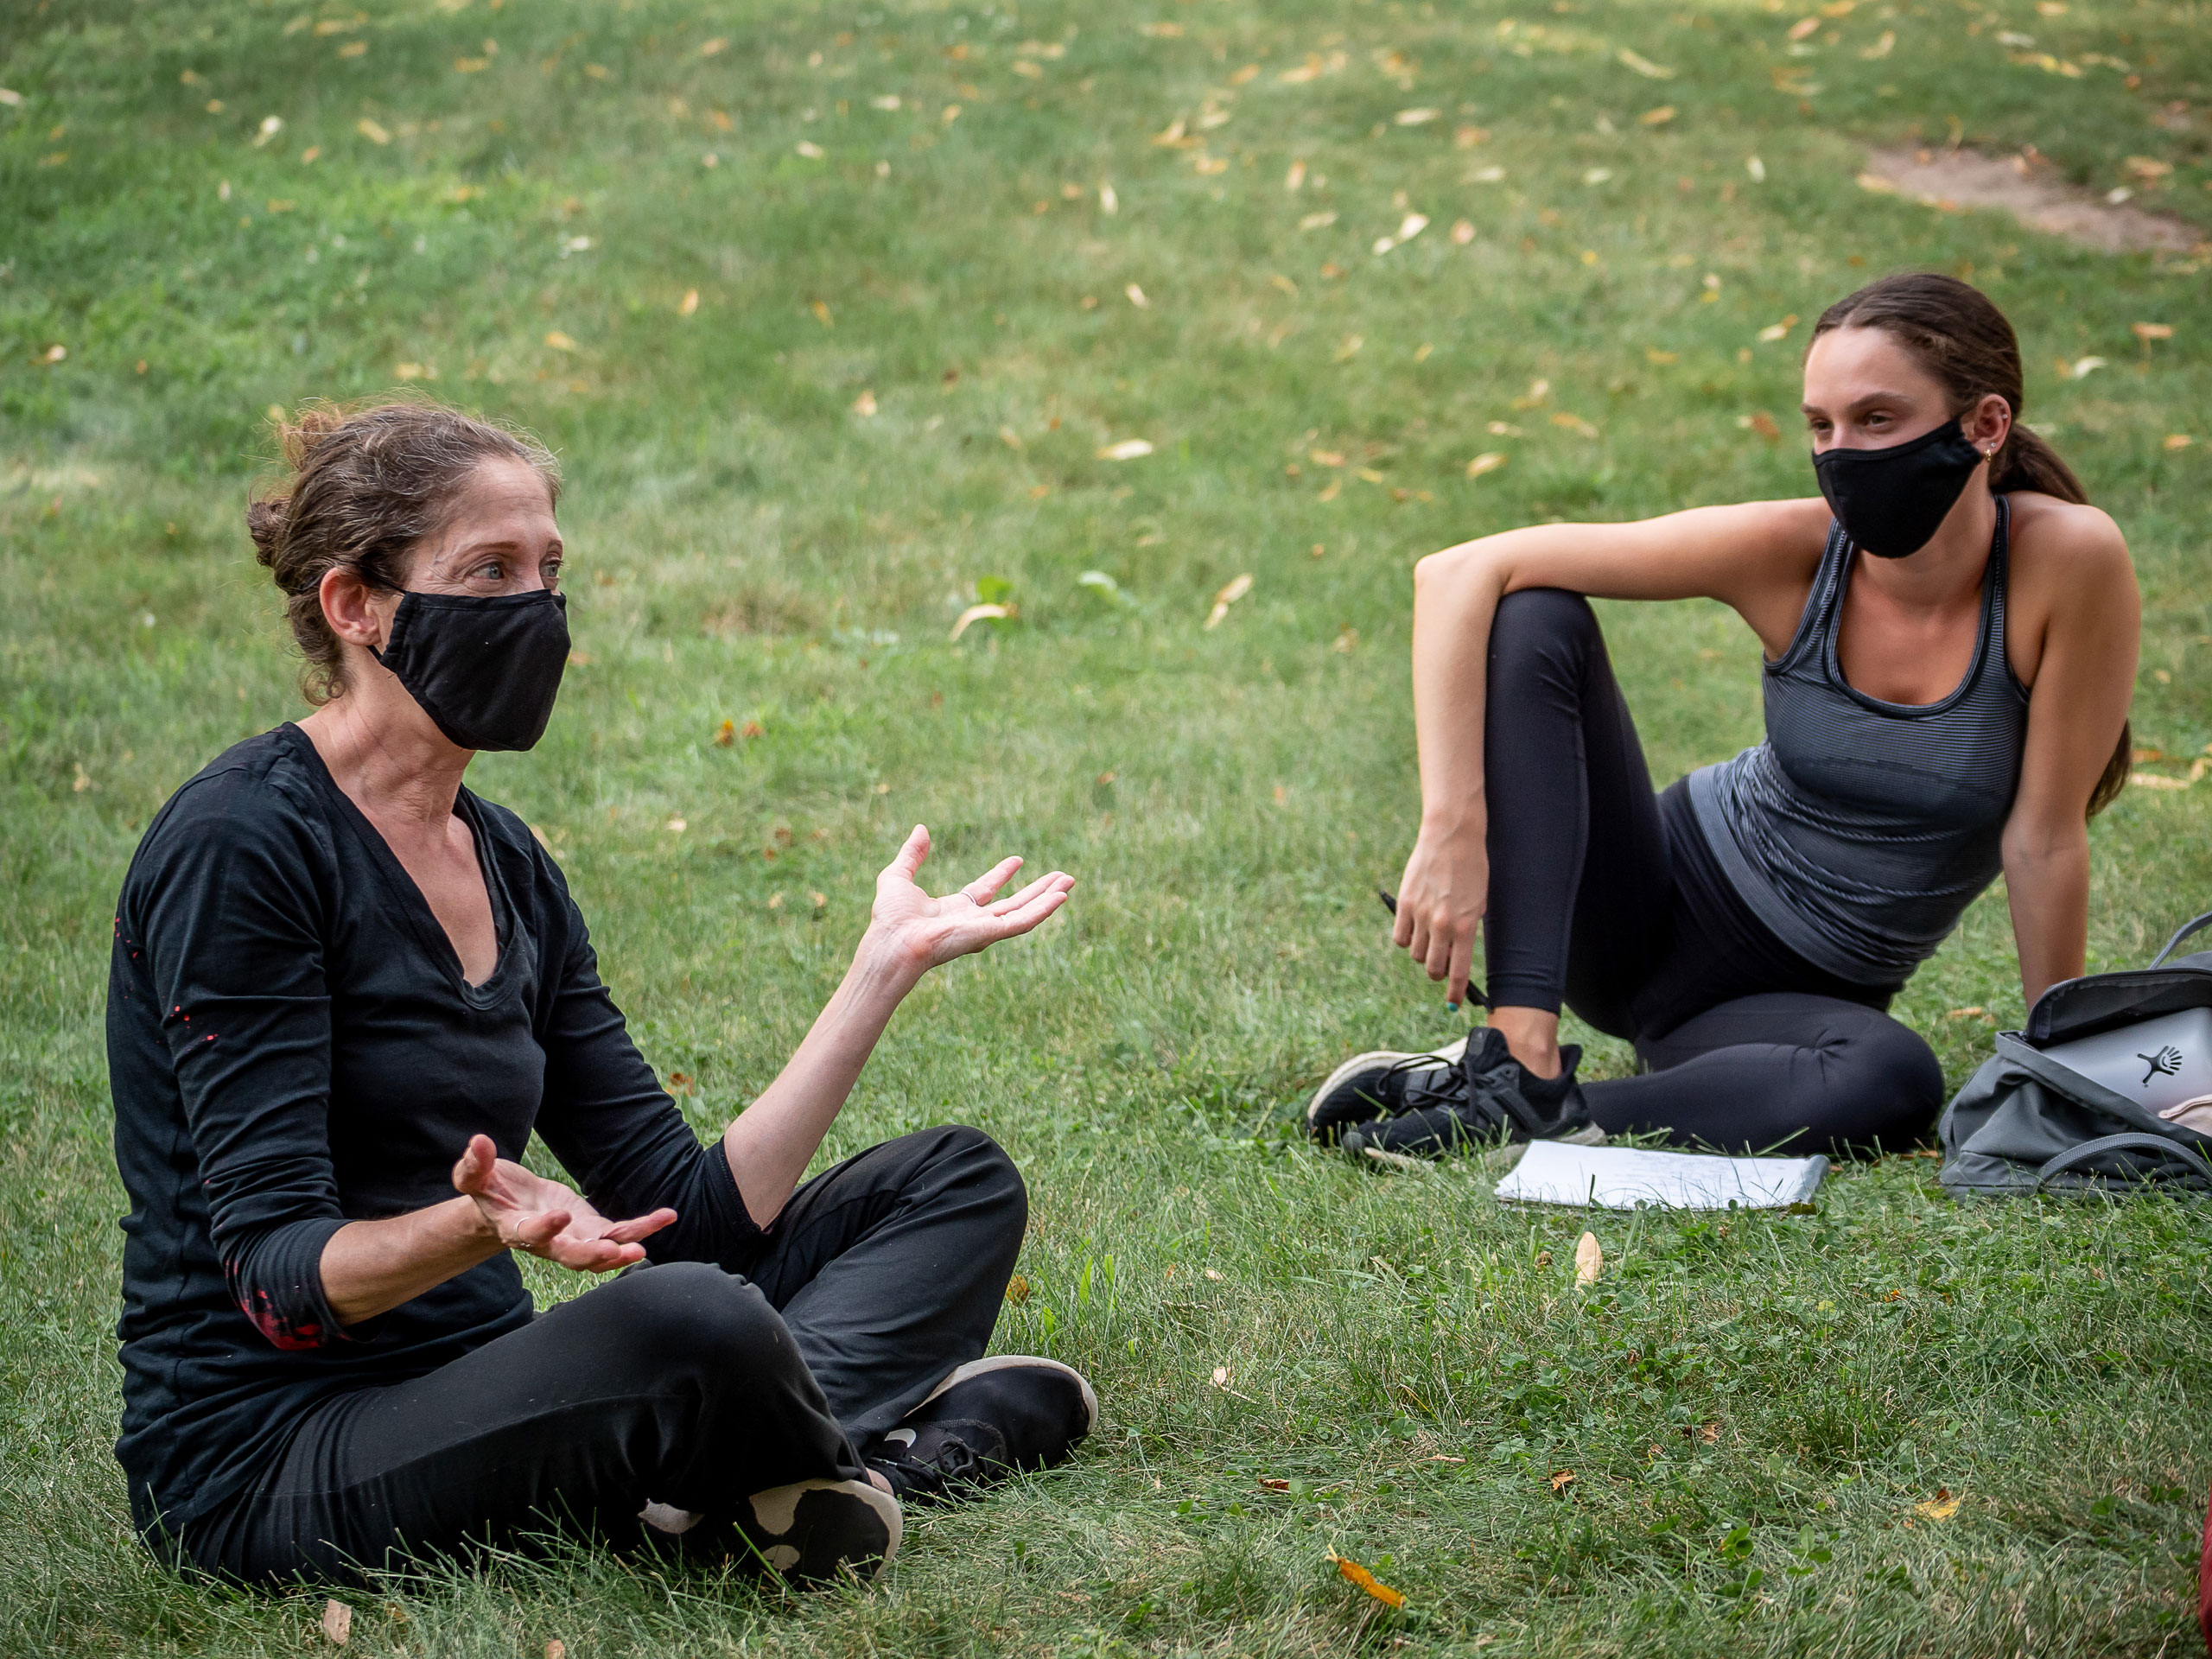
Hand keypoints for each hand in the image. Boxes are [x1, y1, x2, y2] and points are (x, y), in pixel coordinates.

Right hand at [450, 1134, 676, 1273]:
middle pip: (570, 1256)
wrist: (508, 1205)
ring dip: (621, 1251)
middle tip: (614, 1252)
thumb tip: (478, 1142)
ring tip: (643, 1247)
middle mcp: (547, 1242)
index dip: (545, 1228)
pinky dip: (642, 1228)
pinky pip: (619, 1234)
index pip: (530, 1234)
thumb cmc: (491, 1190)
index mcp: (516, 1230)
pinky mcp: (592, 1230)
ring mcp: (573, 1239)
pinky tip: (667, 1216)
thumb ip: (475, 1165)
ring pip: (599, 1252)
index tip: (561, 1215)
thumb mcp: (474, 1177)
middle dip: (592, 1256)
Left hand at [863, 825, 1074, 981]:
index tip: (1018, 860)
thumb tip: (920, 829)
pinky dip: (1043, 909)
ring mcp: (984, 929)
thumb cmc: (890, 918)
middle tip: (1059, 876)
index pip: (984, 891)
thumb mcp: (898, 876)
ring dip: (1047, 897)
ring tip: (1069, 882)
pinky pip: (1023, 921)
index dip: (1001, 875)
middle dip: (1037, 890)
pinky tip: (1061, 897)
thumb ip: (912, 854)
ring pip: (1024, 911)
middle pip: (1013, 903)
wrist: (894, 942)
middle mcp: (972, 921)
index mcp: (953, 910)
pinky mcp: (991, 933)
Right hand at [1393, 820, 1487, 1006]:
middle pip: (1432, 967)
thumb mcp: (1477, 904)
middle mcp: (1442, 925)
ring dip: (1421, 952)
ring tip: (1429, 938)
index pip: (1458, 972)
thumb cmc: (1471, 869)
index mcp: (1465, 927)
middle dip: (1436, 972)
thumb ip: (1466, 932)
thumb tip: (1452, 959)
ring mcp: (1421, 914)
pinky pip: (1400, 936)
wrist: (1452, 837)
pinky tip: (1414, 928)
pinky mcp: (1405, 903)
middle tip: (1439, 966)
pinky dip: (1405, 939)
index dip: (1455, 992)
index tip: (1454, 1002)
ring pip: (1414, 953)